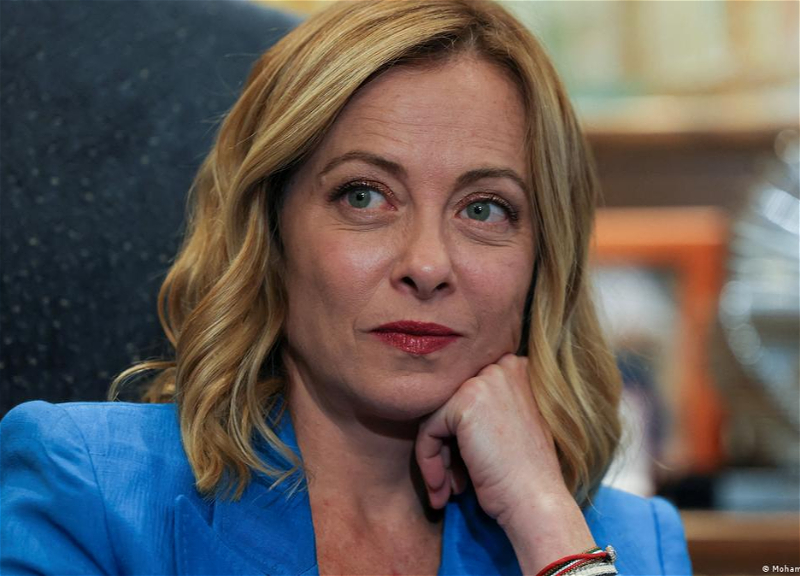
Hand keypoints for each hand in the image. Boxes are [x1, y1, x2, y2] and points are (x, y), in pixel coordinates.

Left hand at [415, 353, 596, 572]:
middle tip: (452, 480)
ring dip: (436, 456)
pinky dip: (429, 461)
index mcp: (518, 368)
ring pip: (436, 416)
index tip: (463, 465)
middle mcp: (503, 366)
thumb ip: (483, 407)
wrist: (536, 502)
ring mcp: (485, 381)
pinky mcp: (465, 402)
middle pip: (451, 402)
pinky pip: (428, 431)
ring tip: (446, 488)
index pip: (468, 393)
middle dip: (446, 444)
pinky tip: (442, 488)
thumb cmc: (526, 474)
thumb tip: (442, 409)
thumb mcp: (510, 424)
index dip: (460, 432)